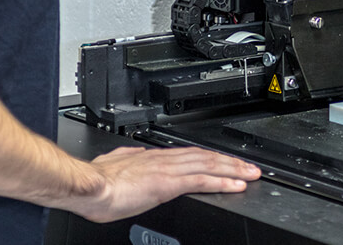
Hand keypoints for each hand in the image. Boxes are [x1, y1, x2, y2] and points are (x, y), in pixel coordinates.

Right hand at [80, 145, 260, 222]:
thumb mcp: (117, 163)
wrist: (90, 187)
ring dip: (233, 170)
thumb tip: (136, 156)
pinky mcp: (168, 184)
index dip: (211, 158)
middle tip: (252, 168)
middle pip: (206, 158)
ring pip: (209, 166)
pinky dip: (222, 182)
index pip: (191, 155)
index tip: (226, 162)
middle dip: (231, 163)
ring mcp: (169, 170)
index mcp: (153, 157)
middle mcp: (165, 160)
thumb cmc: (98, 182)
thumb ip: (131, 159)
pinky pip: (201, 181)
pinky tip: (235, 186)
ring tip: (251, 175)